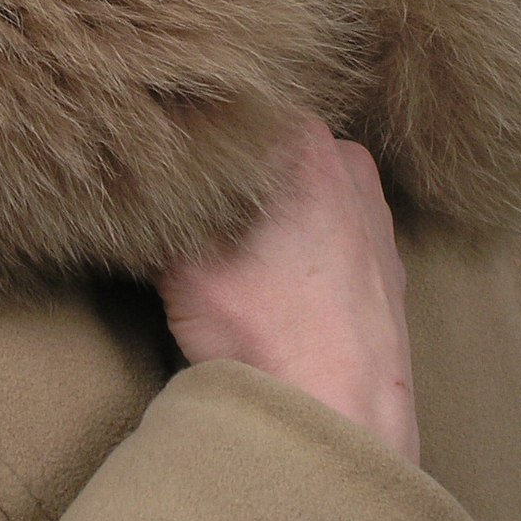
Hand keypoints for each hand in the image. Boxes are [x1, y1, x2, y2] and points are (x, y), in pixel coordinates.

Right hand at [153, 116, 420, 464]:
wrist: (336, 412)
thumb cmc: (261, 327)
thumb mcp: (179, 253)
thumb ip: (162, 197)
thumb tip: (135, 174)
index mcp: (303, 137)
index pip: (232, 108)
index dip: (192, 131)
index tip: (164, 158)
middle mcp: (348, 161)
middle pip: (267, 146)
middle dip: (230, 171)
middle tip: (190, 205)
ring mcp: (374, 212)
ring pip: (300, 189)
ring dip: (266, 209)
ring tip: (232, 252)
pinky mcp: (385, 262)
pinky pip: (328, 231)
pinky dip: (299, 245)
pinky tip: (273, 281)